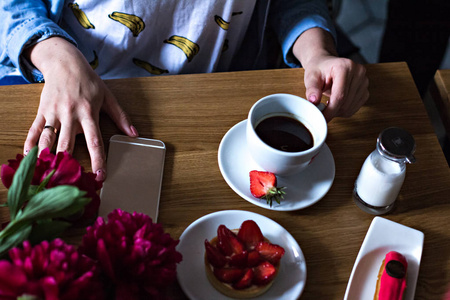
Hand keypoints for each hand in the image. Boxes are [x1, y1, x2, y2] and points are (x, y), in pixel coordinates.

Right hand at [23, 37, 137, 180]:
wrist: (65, 63)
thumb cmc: (89, 81)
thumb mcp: (108, 96)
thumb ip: (121, 117)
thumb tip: (135, 134)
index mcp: (89, 112)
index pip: (94, 140)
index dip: (98, 159)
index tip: (100, 176)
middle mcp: (70, 115)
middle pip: (67, 143)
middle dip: (68, 163)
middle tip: (68, 182)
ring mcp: (54, 113)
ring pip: (47, 139)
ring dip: (46, 157)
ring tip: (46, 175)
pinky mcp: (42, 111)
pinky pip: (34, 130)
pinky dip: (29, 144)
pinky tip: (28, 158)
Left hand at [293, 28, 368, 120]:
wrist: (325, 64)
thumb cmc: (318, 70)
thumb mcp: (311, 77)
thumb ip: (312, 89)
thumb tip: (314, 102)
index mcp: (344, 66)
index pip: (340, 95)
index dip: (331, 110)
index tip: (322, 118)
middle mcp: (358, 72)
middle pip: (346, 102)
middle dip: (333, 111)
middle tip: (322, 110)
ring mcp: (364, 80)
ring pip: (351, 106)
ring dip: (338, 111)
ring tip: (328, 103)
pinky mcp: (365, 89)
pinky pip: (356, 106)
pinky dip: (345, 110)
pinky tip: (336, 103)